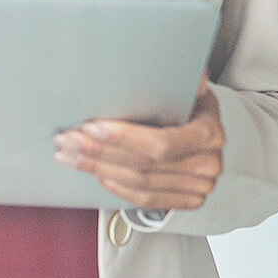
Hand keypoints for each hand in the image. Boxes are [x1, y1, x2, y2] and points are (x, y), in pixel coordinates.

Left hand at [54, 85, 225, 210]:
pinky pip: (144, 199)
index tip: (92, 127)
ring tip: (71, 154)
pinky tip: (95, 171)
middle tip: (69, 139)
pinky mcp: (186, 200)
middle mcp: (207, 164)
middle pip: (143, 165)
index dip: (123, 139)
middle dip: (99, 152)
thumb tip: (193, 78)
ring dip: (98, 169)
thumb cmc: (193, 104)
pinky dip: (116, 186)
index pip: (160, 144)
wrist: (205, 130)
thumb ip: (188, 78)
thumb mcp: (190, 84)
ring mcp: (198, 186)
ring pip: (139, 183)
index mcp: (209, 133)